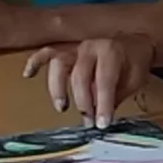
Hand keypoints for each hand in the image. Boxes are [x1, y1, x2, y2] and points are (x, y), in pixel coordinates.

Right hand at [27, 36, 153, 127]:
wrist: (134, 38)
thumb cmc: (133, 62)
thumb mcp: (133, 80)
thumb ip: (115, 96)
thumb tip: (97, 115)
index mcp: (112, 51)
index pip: (104, 81)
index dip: (102, 105)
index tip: (101, 124)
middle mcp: (91, 45)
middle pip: (80, 76)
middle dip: (83, 102)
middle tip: (87, 120)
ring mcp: (75, 44)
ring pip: (59, 65)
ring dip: (58, 88)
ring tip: (62, 107)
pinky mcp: (65, 47)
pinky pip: (46, 52)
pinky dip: (35, 62)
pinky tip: (28, 75)